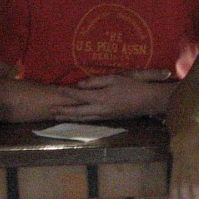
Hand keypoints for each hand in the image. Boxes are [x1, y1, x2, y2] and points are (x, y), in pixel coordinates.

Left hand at [52, 70, 175, 120]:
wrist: (147, 101)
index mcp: (100, 98)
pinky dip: (80, 119)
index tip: (56, 90)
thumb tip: (79, 85)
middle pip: (77, 112)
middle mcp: (100, 110)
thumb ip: (96, 81)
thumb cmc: (132, 86)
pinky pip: (90, 120)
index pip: (79, 96)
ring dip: (69, 117)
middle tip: (51, 111)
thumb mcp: (114, 78)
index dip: (67, 93)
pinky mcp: (109, 119)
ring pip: (83, 118)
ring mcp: (104, 116)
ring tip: (58, 116)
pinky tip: (76, 118)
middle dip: (64, 111)